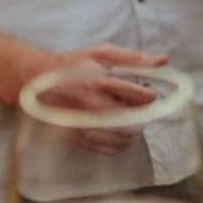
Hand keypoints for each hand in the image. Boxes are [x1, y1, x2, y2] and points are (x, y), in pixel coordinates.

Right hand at [29, 45, 168, 152]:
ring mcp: (83, 124)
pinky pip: (109, 149)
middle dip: (142, 115)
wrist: (38, 79)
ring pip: (122, 138)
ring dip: (134, 130)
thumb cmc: (74, 64)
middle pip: (131, 121)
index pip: (135, 94)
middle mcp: (90, 105)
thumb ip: (134, 58)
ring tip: (130, 118)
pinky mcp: (78, 137)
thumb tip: (163, 61)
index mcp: (98, 81)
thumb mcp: (103, 53)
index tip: (149, 93)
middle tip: (141, 108)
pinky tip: (119, 131)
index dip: (149, 95)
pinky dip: (121, 144)